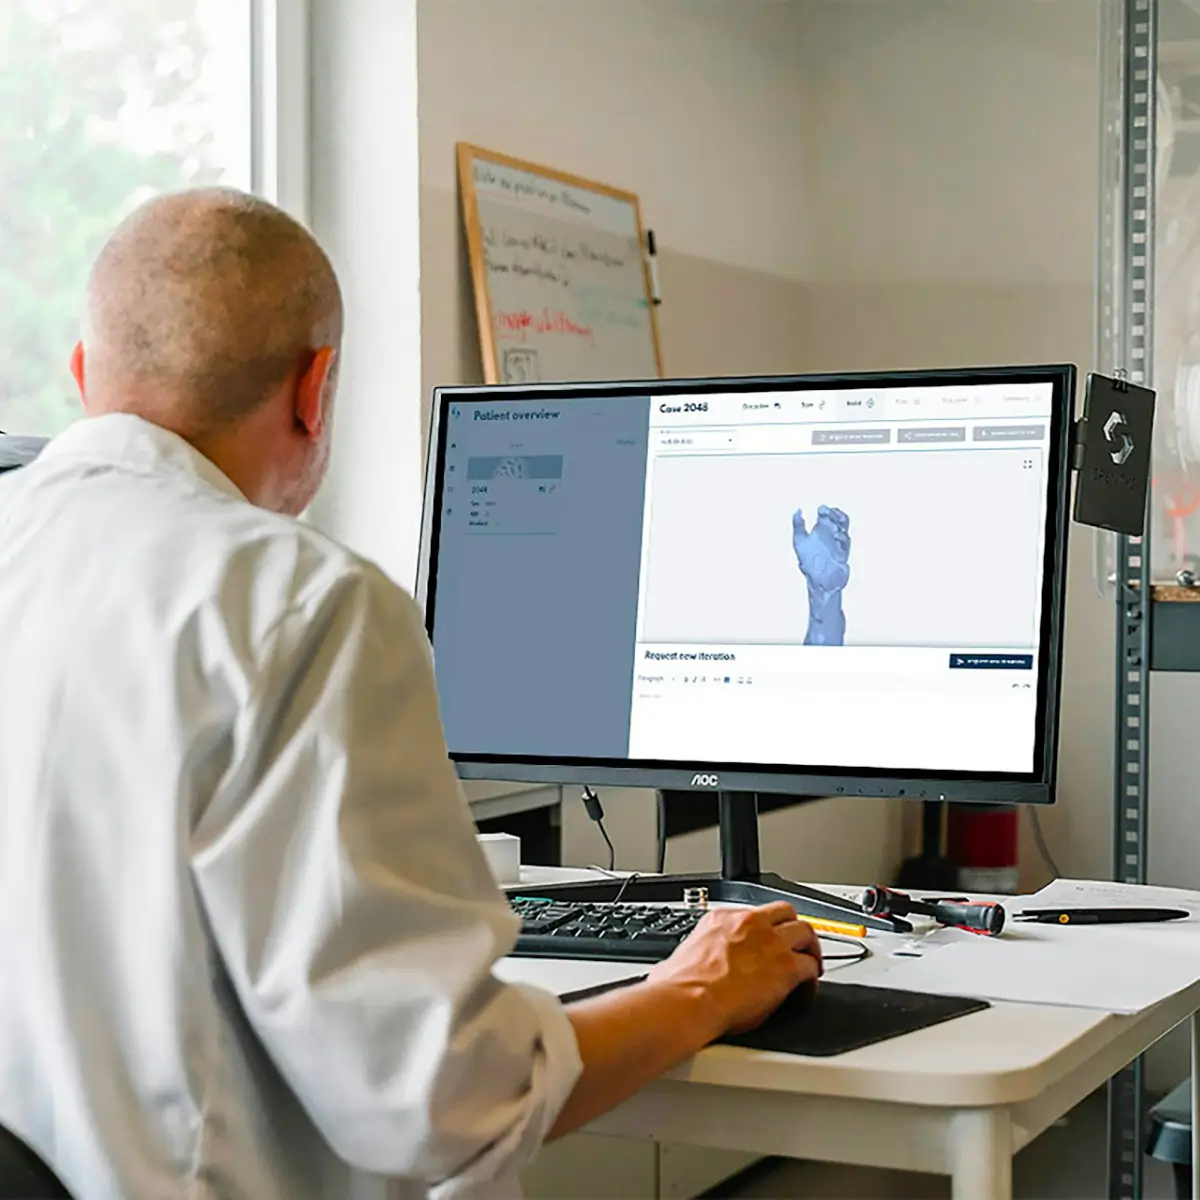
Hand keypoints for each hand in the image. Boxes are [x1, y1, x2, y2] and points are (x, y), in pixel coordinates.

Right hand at [648, 902, 821, 1036]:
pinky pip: (810, 966)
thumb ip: (691, 955)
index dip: (762, 929)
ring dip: (809, 947)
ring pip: (805, 931)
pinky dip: (812, 977)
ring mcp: (771, 943)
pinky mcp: (787, 967)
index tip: (763, 941)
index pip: (751, 914)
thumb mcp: (680, 956)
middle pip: (784, 911)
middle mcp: (749, 923)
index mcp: (721, 919)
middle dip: (791, 927)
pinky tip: (807, 988)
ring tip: (810, 962)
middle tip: (795, 944)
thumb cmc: (679, 985)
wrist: (688, 1000)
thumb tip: (678, 968)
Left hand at [792, 506, 850, 592]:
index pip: (827, 515)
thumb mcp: (799, 541)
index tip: (820, 509)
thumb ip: (798, 526)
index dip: (825, 510)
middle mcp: (832, 535)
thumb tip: (798, 510)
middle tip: (828, 512)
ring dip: (841, 523)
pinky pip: (846, 543)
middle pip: (839, 519)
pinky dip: (842, 537)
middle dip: (835, 513)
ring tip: (834, 520)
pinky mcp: (844, 554)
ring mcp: (839, 544)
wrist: (817, 581)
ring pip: (845, 529)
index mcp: (822, 530)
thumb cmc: (808, 562)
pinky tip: (836, 535)